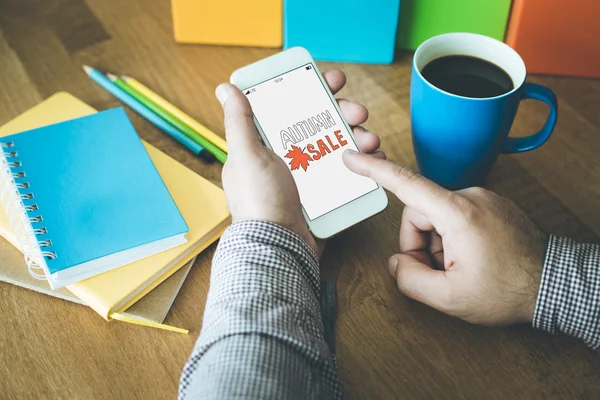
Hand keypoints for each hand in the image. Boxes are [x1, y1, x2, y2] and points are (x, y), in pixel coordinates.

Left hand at [215, 70, 383, 256]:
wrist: (280, 246)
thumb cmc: (259, 201)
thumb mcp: (247, 155)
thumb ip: (239, 121)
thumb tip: (227, 89)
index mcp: (268, 145)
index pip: (292, 108)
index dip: (313, 91)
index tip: (332, 82)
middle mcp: (289, 158)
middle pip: (321, 124)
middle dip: (343, 112)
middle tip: (358, 110)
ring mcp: (309, 177)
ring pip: (338, 146)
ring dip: (358, 136)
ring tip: (370, 139)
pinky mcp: (326, 194)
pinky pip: (348, 173)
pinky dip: (363, 163)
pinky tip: (374, 157)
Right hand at [343, 151, 548, 325]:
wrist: (557, 285)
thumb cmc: (509, 291)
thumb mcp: (451, 298)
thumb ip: (410, 279)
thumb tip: (397, 262)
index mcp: (457, 212)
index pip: (405, 184)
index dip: (373, 170)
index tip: (351, 157)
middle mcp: (470, 196)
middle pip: (419, 213)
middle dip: (419, 245)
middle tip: (438, 274)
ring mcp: (483, 199)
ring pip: (437, 217)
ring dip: (438, 245)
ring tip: (459, 270)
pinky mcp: (491, 205)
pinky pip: (456, 217)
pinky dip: (453, 239)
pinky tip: (471, 260)